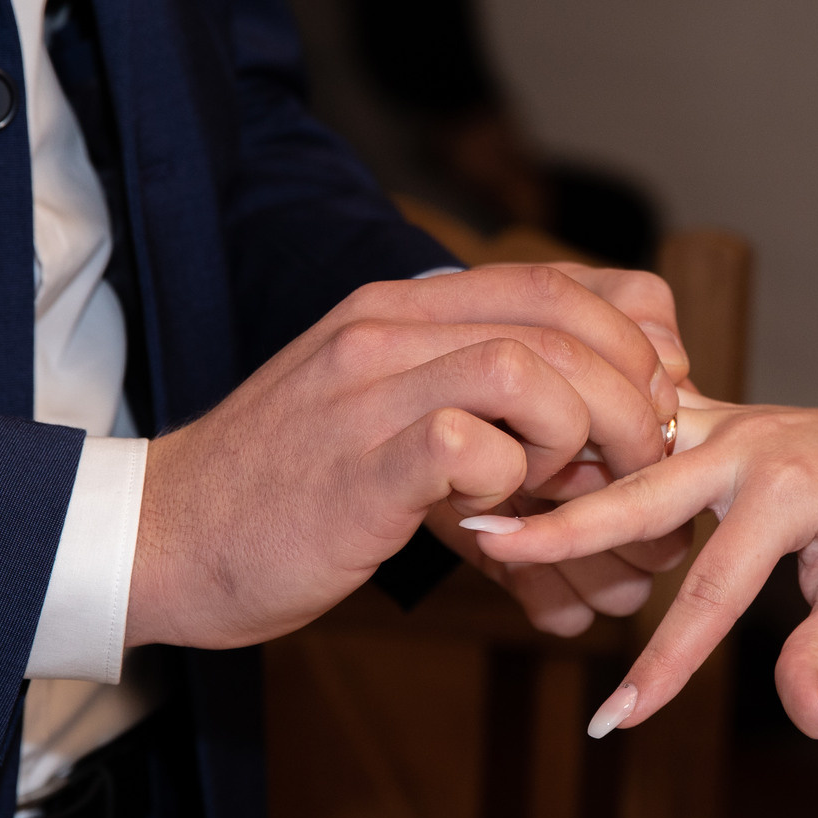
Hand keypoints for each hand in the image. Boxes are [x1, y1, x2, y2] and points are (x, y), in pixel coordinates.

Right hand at [125, 263, 683, 648]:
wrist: (164, 537)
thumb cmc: (289, 487)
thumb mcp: (383, 406)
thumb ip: (470, 386)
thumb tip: (598, 408)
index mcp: (402, 306)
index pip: (560, 280)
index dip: (635, 340)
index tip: (653, 404)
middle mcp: (388, 329)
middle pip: (564, 321)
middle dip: (634, 396)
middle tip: (642, 462)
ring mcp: (369, 393)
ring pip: (531, 372)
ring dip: (582, 439)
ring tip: (567, 490)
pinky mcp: (359, 468)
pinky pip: (473, 450)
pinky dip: (511, 488)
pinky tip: (488, 518)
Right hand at [464, 400, 817, 741]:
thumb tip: (814, 730)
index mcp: (785, 489)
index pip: (705, 596)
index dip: (660, 667)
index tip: (613, 722)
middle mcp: (746, 442)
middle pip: (633, 495)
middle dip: (558, 528)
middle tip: (481, 542)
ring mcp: (729, 421)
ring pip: (629, 447)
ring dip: (564, 473)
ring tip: (480, 500)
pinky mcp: (723, 419)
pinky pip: (644, 429)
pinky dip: (594, 446)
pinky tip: (534, 461)